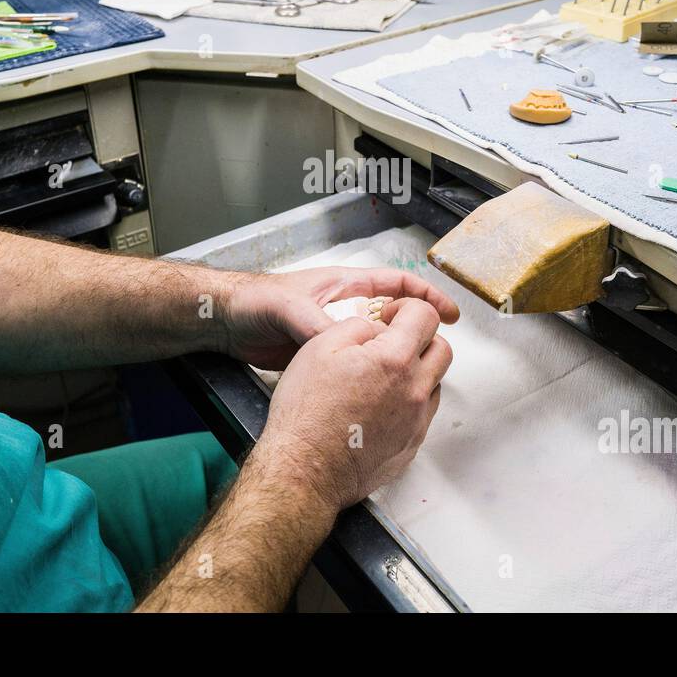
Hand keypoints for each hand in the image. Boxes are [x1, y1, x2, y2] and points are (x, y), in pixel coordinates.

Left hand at [221, 266, 458, 369]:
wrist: (227, 321)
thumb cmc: (257, 300)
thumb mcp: (292, 309)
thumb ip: (320, 326)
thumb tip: (348, 346)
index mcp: (346, 286)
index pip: (398, 284)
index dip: (427, 296)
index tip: (449, 315)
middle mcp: (346, 308)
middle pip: (393, 318)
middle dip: (417, 332)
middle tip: (435, 354)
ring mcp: (336, 333)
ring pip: (376, 345)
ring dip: (393, 357)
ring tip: (413, 377)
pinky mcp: (323, 356)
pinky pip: (355, 364)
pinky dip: (369, 375)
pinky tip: (380, 391)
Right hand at [253, 298, 451, 510]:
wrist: (305, 470)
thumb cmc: (306, 413)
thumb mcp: (319, 348)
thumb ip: (357, 327)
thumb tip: (376, 327)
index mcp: (394, 360)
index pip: (426, 315)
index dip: (406, 308)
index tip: (390, 316)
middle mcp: (414, 390)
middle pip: (442, 349)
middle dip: (421, 338)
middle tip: (393, 343)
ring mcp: (417, 421)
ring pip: (435, 383)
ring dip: (417, 373)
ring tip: (381, 379)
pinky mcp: (412, 445)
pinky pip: (423, 414)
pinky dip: (409, 403)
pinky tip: (379, 407)